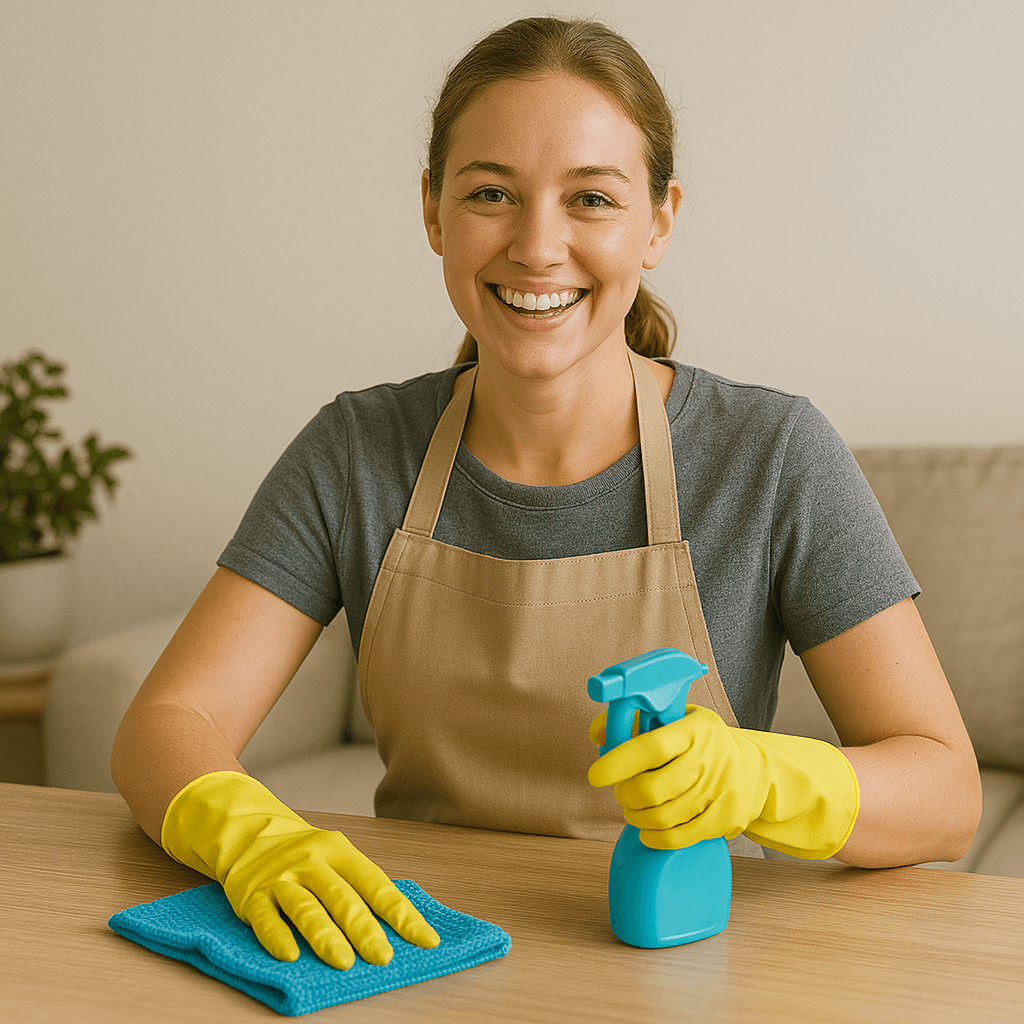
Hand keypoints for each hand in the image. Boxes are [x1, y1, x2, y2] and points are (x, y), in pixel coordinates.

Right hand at [161, 771, 439, 968]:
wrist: (250, 832)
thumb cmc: (305, 854)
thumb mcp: (336, 857)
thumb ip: (359, 887)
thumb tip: (397, 926)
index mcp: (341, 852)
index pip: (376, 884)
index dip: (401, 913)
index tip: (425, 940)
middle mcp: (312, 862)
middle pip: (342, 897)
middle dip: (363, 929)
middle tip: (382, 957)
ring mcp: (282, 878)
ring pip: (306, 908)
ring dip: (325, 936)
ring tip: (343, 961)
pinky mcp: (252, 895)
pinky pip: (266, 918)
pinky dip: (277, 937)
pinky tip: (290, 956)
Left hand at [588, 706, 858, 857]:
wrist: (756, 770)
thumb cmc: (702, 742)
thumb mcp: (676, 718)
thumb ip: (634, 721)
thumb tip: (599, 736)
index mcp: (693, 730)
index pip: (651, 747)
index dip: (619, 762)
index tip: (596, 774)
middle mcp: (708, 760)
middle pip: (652, 790)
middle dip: (625, 794)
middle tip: (621, 791)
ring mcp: (719, 793)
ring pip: (661, 817)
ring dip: (635, 816)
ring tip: (633, 807)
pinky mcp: (724, 821)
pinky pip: (677, 838)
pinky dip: (653, 837)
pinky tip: (647, 828)